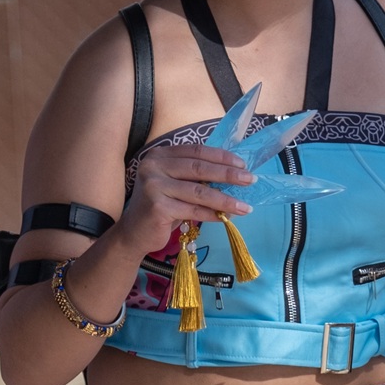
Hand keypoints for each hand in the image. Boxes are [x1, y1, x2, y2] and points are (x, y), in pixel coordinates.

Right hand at [111, 142, 252, 256]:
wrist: (134, 233)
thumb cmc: (160, 206)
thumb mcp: (175, 184)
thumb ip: (195, 176)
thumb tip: (234, 174)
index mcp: (160, 155)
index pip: (196, 151)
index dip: (221, 157)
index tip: (242, 164)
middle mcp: (154, 166)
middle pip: (199, 168)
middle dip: (228, 174)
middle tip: (250, 180)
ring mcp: (154, 186)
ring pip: (199, 192)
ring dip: (225, 199)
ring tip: (245, 206)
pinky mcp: (157, 207)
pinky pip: (193, 210)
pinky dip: (212, 214)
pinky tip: (226, 218)